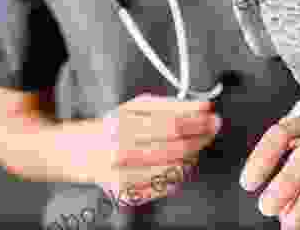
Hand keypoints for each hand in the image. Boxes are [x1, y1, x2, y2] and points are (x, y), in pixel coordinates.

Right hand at [75, 93, 221, 206]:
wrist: (87, 152)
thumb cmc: (117, 126)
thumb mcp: (140, 106)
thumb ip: (171, 105)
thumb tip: (202, 106)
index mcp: (124, 124)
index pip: (172, 123)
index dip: (198, 120)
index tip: (212, 116)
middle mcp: (121, 150)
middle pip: (176, 147)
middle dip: (201, 137)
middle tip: (212, 129)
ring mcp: (124, 175)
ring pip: (175, 169)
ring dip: (192, 156)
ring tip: (192, 146)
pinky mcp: (128, 193)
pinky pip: (166, 186)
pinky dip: (179, 175)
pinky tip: (178, 164)